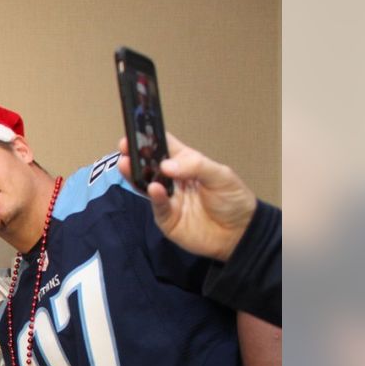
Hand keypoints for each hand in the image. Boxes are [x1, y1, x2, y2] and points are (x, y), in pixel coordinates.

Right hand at [117, 133, 257, 260]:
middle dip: (136, 155)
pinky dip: (155, 197)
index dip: (152, 138)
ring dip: (135, 174)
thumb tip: (166, 165)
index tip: (137, 131)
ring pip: (147, 184)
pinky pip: (157, 206)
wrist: (240, 234)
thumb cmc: (234, 200)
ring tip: (126, 164)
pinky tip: (153, 188)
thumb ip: (195, 166)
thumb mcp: (221, 176)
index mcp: (187, 164)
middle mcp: (173, 180)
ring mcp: (168, 199)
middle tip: (124, 146)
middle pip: (151, 165)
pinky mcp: (167, 218)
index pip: (166, 147)